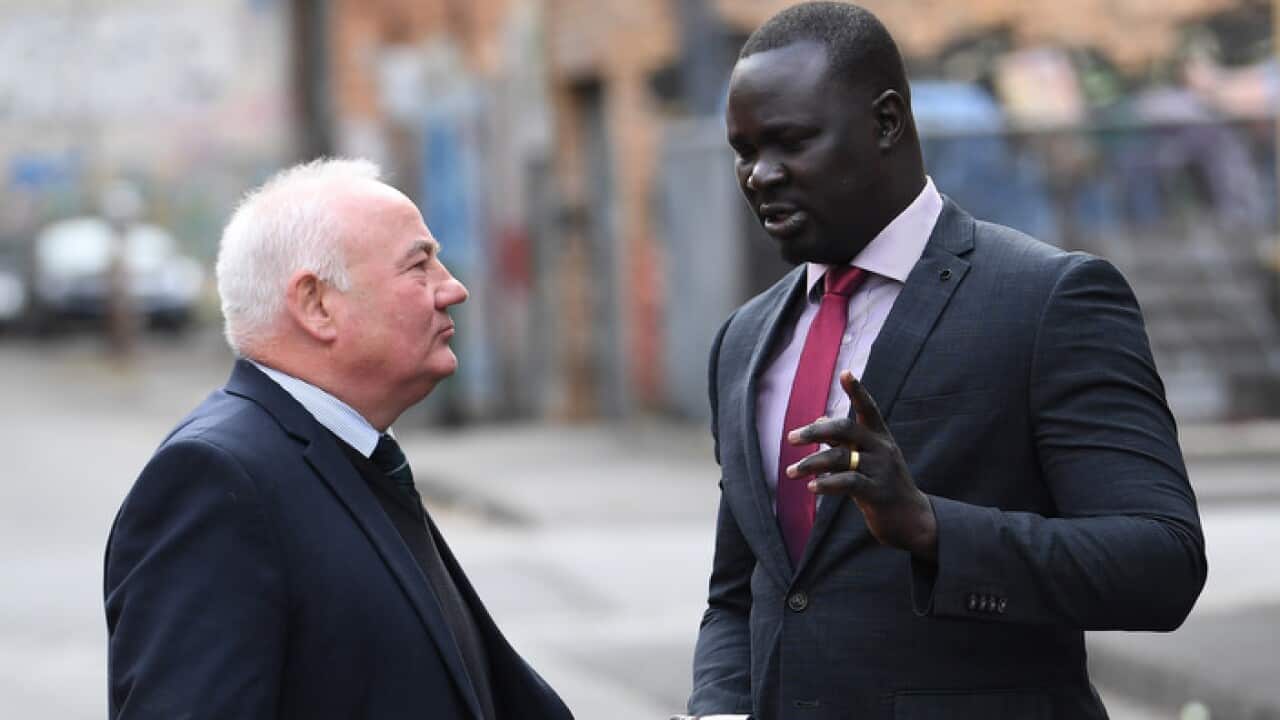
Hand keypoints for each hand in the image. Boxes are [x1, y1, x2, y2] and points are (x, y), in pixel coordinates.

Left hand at [785, 371, 937, 560]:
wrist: (911, 519)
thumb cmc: (883, 485)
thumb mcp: (867, 459)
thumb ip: (843, 440)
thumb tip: (817, 420)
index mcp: (880, 437)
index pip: (868, 408)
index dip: (858, 391)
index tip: (846, 373)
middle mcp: (882, 448)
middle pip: (845, 429)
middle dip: (815, 432)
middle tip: (790, 438)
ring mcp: (881, 470)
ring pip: (840, 457)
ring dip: (811, 464)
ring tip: (790, 472)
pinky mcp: (877, 492)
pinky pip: (848, 482)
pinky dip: (826, 484)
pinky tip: (812, 488)